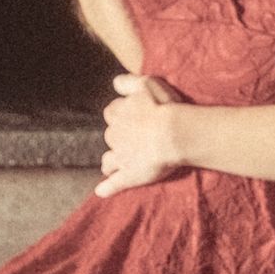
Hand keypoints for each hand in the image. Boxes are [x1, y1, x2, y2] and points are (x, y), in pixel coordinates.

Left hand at [95, 73, 186, 194]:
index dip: (122, 115)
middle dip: (119, 137)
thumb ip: (128, 82)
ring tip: (122, 163)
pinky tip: (101, 191)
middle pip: (111, 135)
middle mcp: (114, 134)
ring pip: (109, 158)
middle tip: (135, 139)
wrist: (173, 133)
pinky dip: (106, 188)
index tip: (133, 117)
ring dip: (113, 160)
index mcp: (118, 113)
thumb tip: (115, 82)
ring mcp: (120, 156)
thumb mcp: (146, 83)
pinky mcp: (128, 175)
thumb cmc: (164, 107)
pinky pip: (113, 183)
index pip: (113, 112)